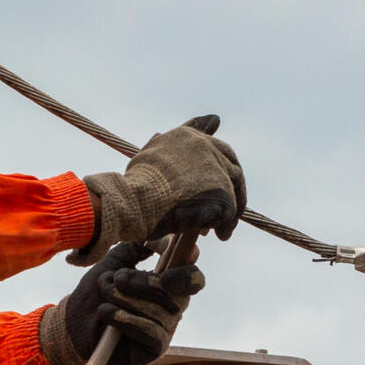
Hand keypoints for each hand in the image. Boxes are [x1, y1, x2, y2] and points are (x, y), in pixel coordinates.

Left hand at [39, 241, 204, 364]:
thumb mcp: (113, 263)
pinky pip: (152, 332)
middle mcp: (171, 306)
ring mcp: (166, 328)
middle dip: (144, 282)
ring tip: (105, 297)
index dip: (185, 262)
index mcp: (166, 285)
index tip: (162, 251)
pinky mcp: (155, 348)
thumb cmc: (95, 294)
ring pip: (161, 310)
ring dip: (126, 300)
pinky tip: (106, 313)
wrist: (73, 325)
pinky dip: (127, 320)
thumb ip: (135, 247)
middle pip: (180, 291)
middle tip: (118, 279)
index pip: (192, 274)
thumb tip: (159, 236)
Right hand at [72, 115, 244, 264]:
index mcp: (188, 137)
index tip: (227, 177)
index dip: (221, 165)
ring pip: (233, 191)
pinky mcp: (221, 193)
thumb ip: (165, 144)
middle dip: (231, 191)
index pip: (217, 147)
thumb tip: (178, 129)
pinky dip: (226, 223)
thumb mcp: (149, 156)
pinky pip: (231, 210)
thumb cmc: (134, 185)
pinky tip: (220, 234)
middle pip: (231, 169)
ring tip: (221, 228)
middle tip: (228, 211)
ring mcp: (215, 168)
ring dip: (230, 210)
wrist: (132, 202)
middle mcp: (205, 146)